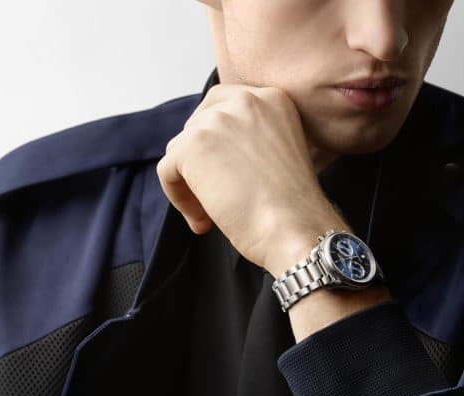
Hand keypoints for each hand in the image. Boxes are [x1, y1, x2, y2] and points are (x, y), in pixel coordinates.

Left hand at [156, 82, 338, 274]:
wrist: (296, 229)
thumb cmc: (295, 209)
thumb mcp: (283, 155)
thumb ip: (253, 141)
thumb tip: (216, 155)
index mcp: (272, 99)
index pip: (223, 108)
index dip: (217, 145)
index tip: (225, 175)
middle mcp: (245, 100)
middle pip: (198, 127)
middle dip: (201, 165)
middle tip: (217, 199)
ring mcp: (216, 120)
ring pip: (181, 151)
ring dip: (191, 185)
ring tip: (212, 216)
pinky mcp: (193, 145)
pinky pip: (167, 171)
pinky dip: (179, 199)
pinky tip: (202, 221)